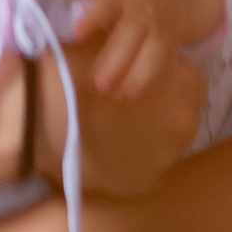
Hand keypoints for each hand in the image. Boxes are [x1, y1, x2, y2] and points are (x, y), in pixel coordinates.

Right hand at [48, 33, 205, 197]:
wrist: (40, 116)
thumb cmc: (77, 71)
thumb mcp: (119, 48)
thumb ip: (145, 57)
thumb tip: (150, 59)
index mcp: (186, 85)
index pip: (192, 87)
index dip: (168, 87)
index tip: (145, 89)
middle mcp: (184, 123)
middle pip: (182, 119)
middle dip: (162, 115)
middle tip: (128, 113)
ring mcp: (164, 158)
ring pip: (165, 148)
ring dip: (149, 141)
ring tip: (115, 135)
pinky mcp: (139, 184)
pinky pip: (142, 172)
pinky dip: (129, 165)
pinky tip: (105, 155)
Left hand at [50, 0, 210, 99]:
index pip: (108, 5)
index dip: (94, 18)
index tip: (78, 32)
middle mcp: (143, 12)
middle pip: (131, 36)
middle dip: (117, 61)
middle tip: (100, 84)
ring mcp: (159, 29)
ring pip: (152, 53)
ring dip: (136, 75)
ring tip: (117, 95)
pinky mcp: (170, 42)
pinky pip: (163, 63)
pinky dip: (150, 79)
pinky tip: (132, 94)